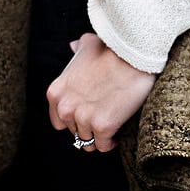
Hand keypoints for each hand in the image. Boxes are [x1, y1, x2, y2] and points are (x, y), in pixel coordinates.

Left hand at [47, 32, 155, 152]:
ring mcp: (84, 118)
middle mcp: (66, 107)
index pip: (59, 122)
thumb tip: (73, 46)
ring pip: (89, 142)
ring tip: (112, 126)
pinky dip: (111, 141)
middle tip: (103, 117)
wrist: (133, 54)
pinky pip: (104, 146)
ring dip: (99, 136)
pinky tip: (118, 131)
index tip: (88, 114)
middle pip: (74, 133)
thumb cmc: (112, 48)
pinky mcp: (103, 126)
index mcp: (56, 92)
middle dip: (88, 127)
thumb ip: (76, 49)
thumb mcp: (86, 44)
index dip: (74, 119)